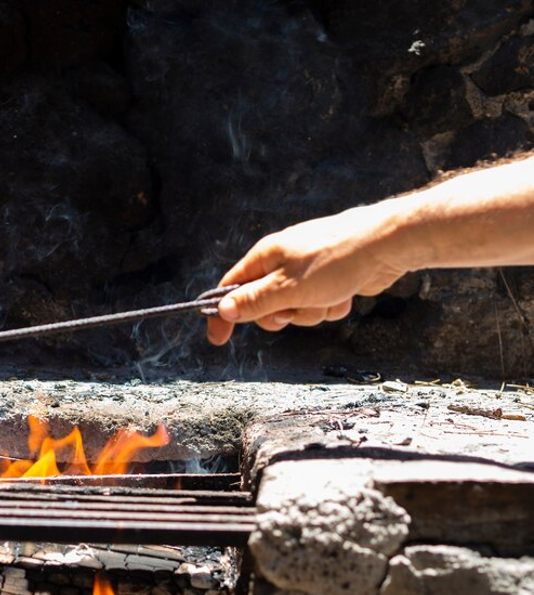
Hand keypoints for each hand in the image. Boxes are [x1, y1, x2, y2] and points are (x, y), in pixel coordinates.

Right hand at [205, 200, 410, 344]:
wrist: (386, 244)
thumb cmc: (335, 260)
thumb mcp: (287, 288)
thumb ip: (254, 301)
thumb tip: (222, 309)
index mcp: (265, 258)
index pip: (230, 289)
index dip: (222, 314)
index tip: (218, 339)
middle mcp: (282, 263)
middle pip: (264, 305)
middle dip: (281, 315)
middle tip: (294, 309)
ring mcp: (307, 272)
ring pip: (296, 309)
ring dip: (311, 312)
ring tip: (328, 296)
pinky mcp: (330, 280)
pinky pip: (320, 305)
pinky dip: (331, 306)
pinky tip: (345, 294)